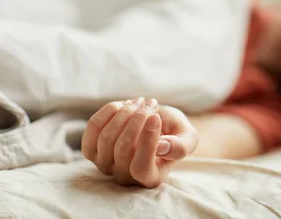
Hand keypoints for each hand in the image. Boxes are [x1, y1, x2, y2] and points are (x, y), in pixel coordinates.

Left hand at [82, 97, 198, 187]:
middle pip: (123, 148)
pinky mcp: (92, 150)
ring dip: (125, 112)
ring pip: (106, 137)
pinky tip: (123, 105)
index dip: (147, 141)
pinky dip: (109, 111)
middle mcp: (125, 177)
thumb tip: (161, 147)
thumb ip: (181, 146)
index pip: (141, 167)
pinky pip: (93, 129)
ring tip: (140, 102)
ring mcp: (106, 165)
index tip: (156, 117)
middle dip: (138, 118)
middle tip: (151, 103)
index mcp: (151, 178)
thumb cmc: (175, 133)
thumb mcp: (188, 138)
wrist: (158, 124)